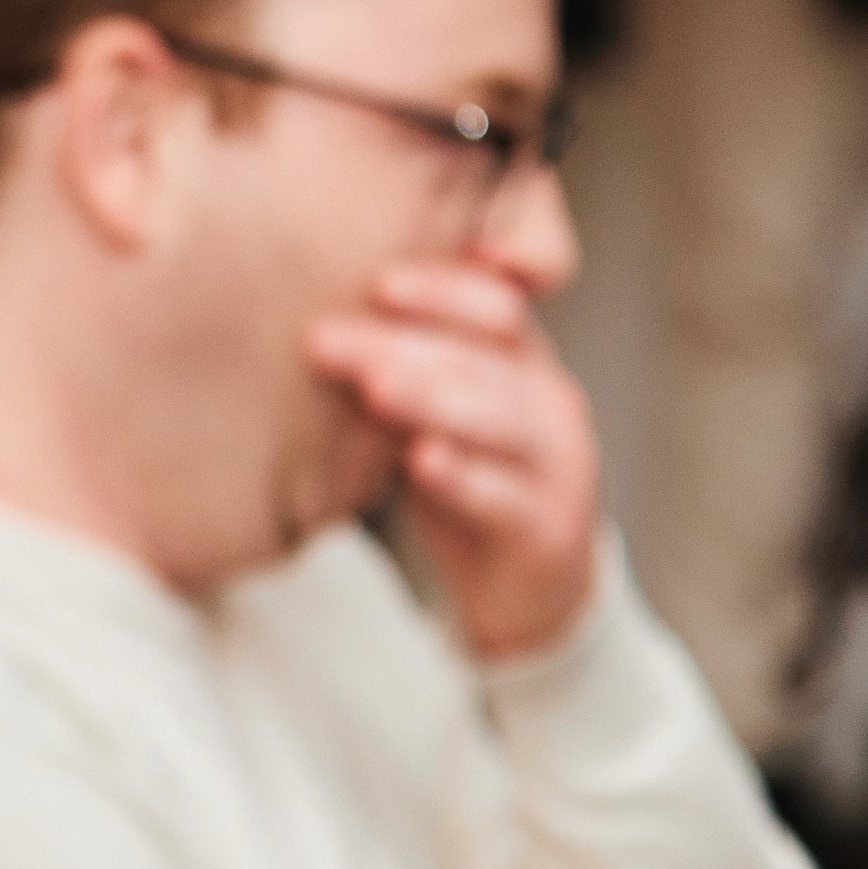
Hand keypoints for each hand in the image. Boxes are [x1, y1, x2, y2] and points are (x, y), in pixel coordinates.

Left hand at [307, 256, 600, 660]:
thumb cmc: (459, 477)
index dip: (440, 290)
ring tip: (374, 388)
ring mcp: (561, 462)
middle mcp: (549, 398)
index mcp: (520, 360)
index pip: (493, 304)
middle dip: (401, 344)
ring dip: (434, 398)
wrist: (515, 584)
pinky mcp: (552, 527)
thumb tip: (306, 318)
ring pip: (503, 417)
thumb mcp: (426, 413)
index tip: (375, 284)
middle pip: (483, 355)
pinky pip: (508, 496)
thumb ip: (392, 364)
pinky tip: (421, 461)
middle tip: (324, 339)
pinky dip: (465, 478)